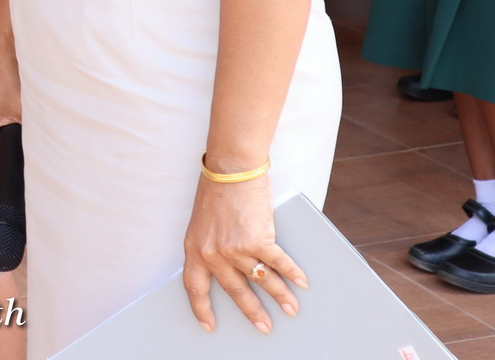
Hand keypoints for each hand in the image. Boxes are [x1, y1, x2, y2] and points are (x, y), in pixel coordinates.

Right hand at [0, 32, 20, 163]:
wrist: (4, 48)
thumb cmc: (8, 74)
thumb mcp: (22, 112)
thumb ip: (26, 133)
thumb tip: (34, 145)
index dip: (2, 157)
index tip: (12, 157)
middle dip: (5, 135)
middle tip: (18, 122)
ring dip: (3, 120)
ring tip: (14, 105)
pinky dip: (0, 108)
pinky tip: (10, 96)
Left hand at [183, 174, 305, 334]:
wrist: (231, 167)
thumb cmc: (217, 188)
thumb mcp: (204, 223)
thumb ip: (212, 245)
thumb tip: (231, 267)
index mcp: (194, 248)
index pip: (195, 287)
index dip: (201, 308)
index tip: (209, 325)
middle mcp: (213, 253)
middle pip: (235, 291)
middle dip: (252, 312)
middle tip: (264, 327)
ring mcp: (235, 249)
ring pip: (261, 280)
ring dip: (279, 296)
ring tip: (291, 309)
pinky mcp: (257, 240)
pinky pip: (278, 263)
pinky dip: (292, 274)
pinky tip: (300, 282)